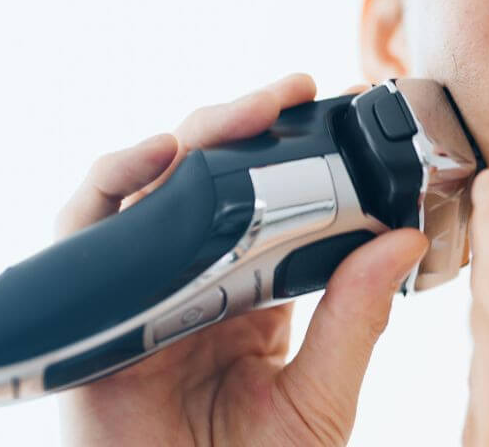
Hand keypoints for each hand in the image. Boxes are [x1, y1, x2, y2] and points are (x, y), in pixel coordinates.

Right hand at [54, 73, 427, 445]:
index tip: (339, 113)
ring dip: (197, 135)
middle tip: (295, 90)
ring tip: (249, 109)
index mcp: (251, 293)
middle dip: (250, 126)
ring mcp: (143, 282)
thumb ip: (354, 320)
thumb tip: (404, 239)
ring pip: (157, 184)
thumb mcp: (317, 397)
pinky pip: (84, 227)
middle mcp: (195, 277)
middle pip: (214, 180)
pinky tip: (156, 154)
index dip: (300, 157)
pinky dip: (113, 179)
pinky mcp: (91, 299)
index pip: (273, 206)